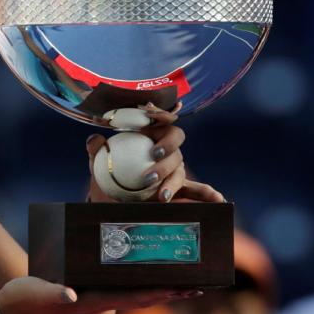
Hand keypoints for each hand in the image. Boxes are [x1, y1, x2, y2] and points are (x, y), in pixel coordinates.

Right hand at [0, 276, 200, 313]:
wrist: (8, 312)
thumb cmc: (24, 301)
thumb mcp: (39, 294)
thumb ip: (56, 294)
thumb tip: (71, 294)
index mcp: (92, 301)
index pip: (134, 297)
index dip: (160, 291)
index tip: (184, 287)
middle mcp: (98, 301)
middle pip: (143, 296)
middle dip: (171, 291)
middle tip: (199, 285)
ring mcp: (93, 298)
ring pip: (134, 293)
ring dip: (160, 288)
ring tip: (183, 282)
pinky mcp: (85, 293)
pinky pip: (118, 287)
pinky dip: (137, 282)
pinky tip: (143, 274)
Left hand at [86, 102, 224, 203]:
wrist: (112, 201)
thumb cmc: (109, 175)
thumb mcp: (100, 163)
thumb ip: (97, 150)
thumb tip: (95, 140)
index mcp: (148, 135)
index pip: (159, 118)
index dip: (160, 113)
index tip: (150, 114)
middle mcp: (165, 149)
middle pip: (175, 140)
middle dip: (167, 147)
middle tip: (153, 157)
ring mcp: (174, 168)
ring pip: (179, 168)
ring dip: (171, 180)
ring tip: (160, 196)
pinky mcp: (179, 187)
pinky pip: (197, 190)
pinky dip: (208, 194)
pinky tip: (218, 200)